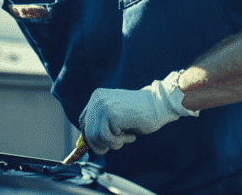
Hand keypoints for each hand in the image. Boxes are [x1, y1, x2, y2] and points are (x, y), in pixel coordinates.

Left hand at [78, 70, 198, 154]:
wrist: (159, 104)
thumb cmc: (140, 113)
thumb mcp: (116, 116)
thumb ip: (102, 123)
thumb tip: (86, 142)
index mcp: (97, 97)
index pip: (83, 120)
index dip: (88, 136)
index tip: (99, 145)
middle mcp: (96, 99)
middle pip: (87, 131)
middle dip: (101, 143)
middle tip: (118, 143)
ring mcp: (102, 106)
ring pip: (95, 136)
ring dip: (112, 143)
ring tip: (126, 138)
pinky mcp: (110, 114)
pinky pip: (106, 138)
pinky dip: (119, 141)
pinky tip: (130, 135)